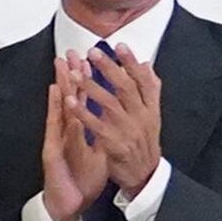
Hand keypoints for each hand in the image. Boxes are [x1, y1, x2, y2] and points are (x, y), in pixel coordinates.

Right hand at [38, 55, 107, 220]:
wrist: (68, 206)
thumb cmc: (82, 182)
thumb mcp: (99, 155)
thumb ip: (104, 135)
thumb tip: (114, 120)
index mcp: (79, 132)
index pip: (83, 102)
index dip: (87, 81)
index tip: (90, 61)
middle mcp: (67, 132)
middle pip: (70, 99)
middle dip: (71, 75)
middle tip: (71, 52)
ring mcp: (58, 140)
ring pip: (61, 107)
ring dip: (62, 85)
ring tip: (63, 63)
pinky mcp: (52, 151)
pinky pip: (55, 128)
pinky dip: (56, 109)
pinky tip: (57, 93)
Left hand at [82, 44, 165, 199]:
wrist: (144, 175)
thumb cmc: (144, 142)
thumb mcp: (152, 115)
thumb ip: (149, 90)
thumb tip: (147, 65)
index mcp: (150, 108)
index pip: (143, 80)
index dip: (131, 62)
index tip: (119, 45)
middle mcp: (141, 116)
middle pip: (126, 87)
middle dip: (109, 68)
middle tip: (93, 52)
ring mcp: (128, 130)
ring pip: (109, 104)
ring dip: (91, 87)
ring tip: (75, 73)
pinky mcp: (113, 144)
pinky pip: (95, 126)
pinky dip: (83, 113)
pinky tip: (69, 102)